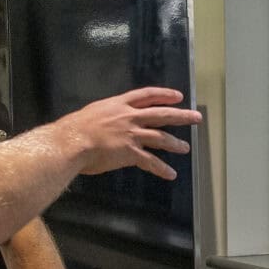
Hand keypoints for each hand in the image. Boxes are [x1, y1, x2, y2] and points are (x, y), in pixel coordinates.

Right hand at [55, 88, 201, 179]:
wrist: (71, 141)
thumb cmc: (74, 128)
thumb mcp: (93, 113)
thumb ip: (105, 116)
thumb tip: (107, 121)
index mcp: (119, 105)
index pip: (147, 95)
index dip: (164, 95)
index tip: (178, 96)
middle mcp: (129, 117)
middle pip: (161, 114)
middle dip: (181, 116)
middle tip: (197, 118)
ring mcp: (132, 134)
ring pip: (160, 137)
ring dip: (175, 143)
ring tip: (185, 148)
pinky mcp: (130, 153)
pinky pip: (150, 161)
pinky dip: (161, 168)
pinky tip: (170, 174)